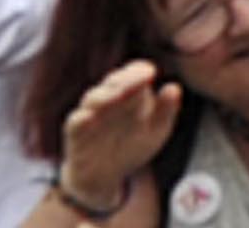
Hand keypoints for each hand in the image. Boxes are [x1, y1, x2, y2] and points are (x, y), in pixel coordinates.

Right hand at [58, 60, 183, 216]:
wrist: (103, 176)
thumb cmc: (132, 146)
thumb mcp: (155, 131)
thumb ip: (166, 110)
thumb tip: (174, 87)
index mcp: (129, 93)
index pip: (133, 73)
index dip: (138, 71)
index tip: (149, 73)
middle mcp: (107, 98)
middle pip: (114, 82)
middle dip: (125, 80)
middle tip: (139, 79)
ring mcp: (90, 115)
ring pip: (93, 98)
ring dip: (106, 95)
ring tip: (119, 94)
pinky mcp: (75, 135)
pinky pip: (74, 123)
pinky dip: (80, 119)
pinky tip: (89, 117)